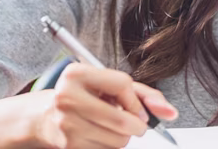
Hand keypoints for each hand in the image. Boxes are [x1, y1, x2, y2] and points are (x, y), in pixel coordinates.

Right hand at [25, 63, 178, 148]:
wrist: (46, 117)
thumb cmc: (83, 97)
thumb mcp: (109, 86)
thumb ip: (143, 94)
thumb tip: (171, 113)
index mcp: (76, 74)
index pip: (122, 84)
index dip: (136, 100)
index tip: (136, 108)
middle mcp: (68, 97)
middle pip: (123, 120)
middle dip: (137, 125)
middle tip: (133, 123)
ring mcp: (67, 124)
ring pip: (119, 140)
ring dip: (124, 137)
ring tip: (110, 127)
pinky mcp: (70, 146)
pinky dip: (111, 147)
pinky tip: (100, 136)